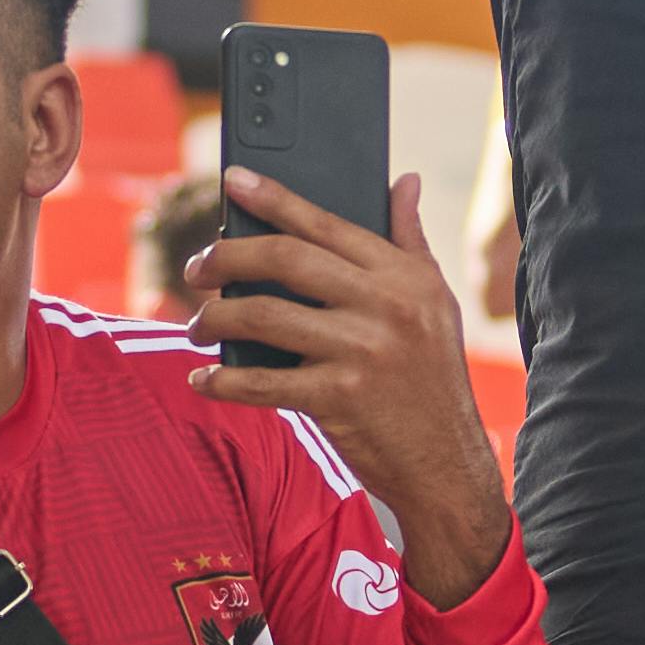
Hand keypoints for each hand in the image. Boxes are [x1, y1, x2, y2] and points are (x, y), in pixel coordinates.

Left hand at [190, 170, 515, 600]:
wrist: (446, 463)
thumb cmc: (433, 377)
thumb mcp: (436, 302)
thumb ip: (411, 240)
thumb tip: (406, 181)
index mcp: (404, 275)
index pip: (326, 223)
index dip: (273, 197)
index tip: (233, 180)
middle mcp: (384, 306)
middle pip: (284, 260)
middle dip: (226, 257)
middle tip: (197, 267)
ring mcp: (360, 351)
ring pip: (262, 316)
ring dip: (215, 318)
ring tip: (199, 325)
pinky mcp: (337, 399)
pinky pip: (260, 381)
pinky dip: (221, 381)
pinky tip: (203, 380)